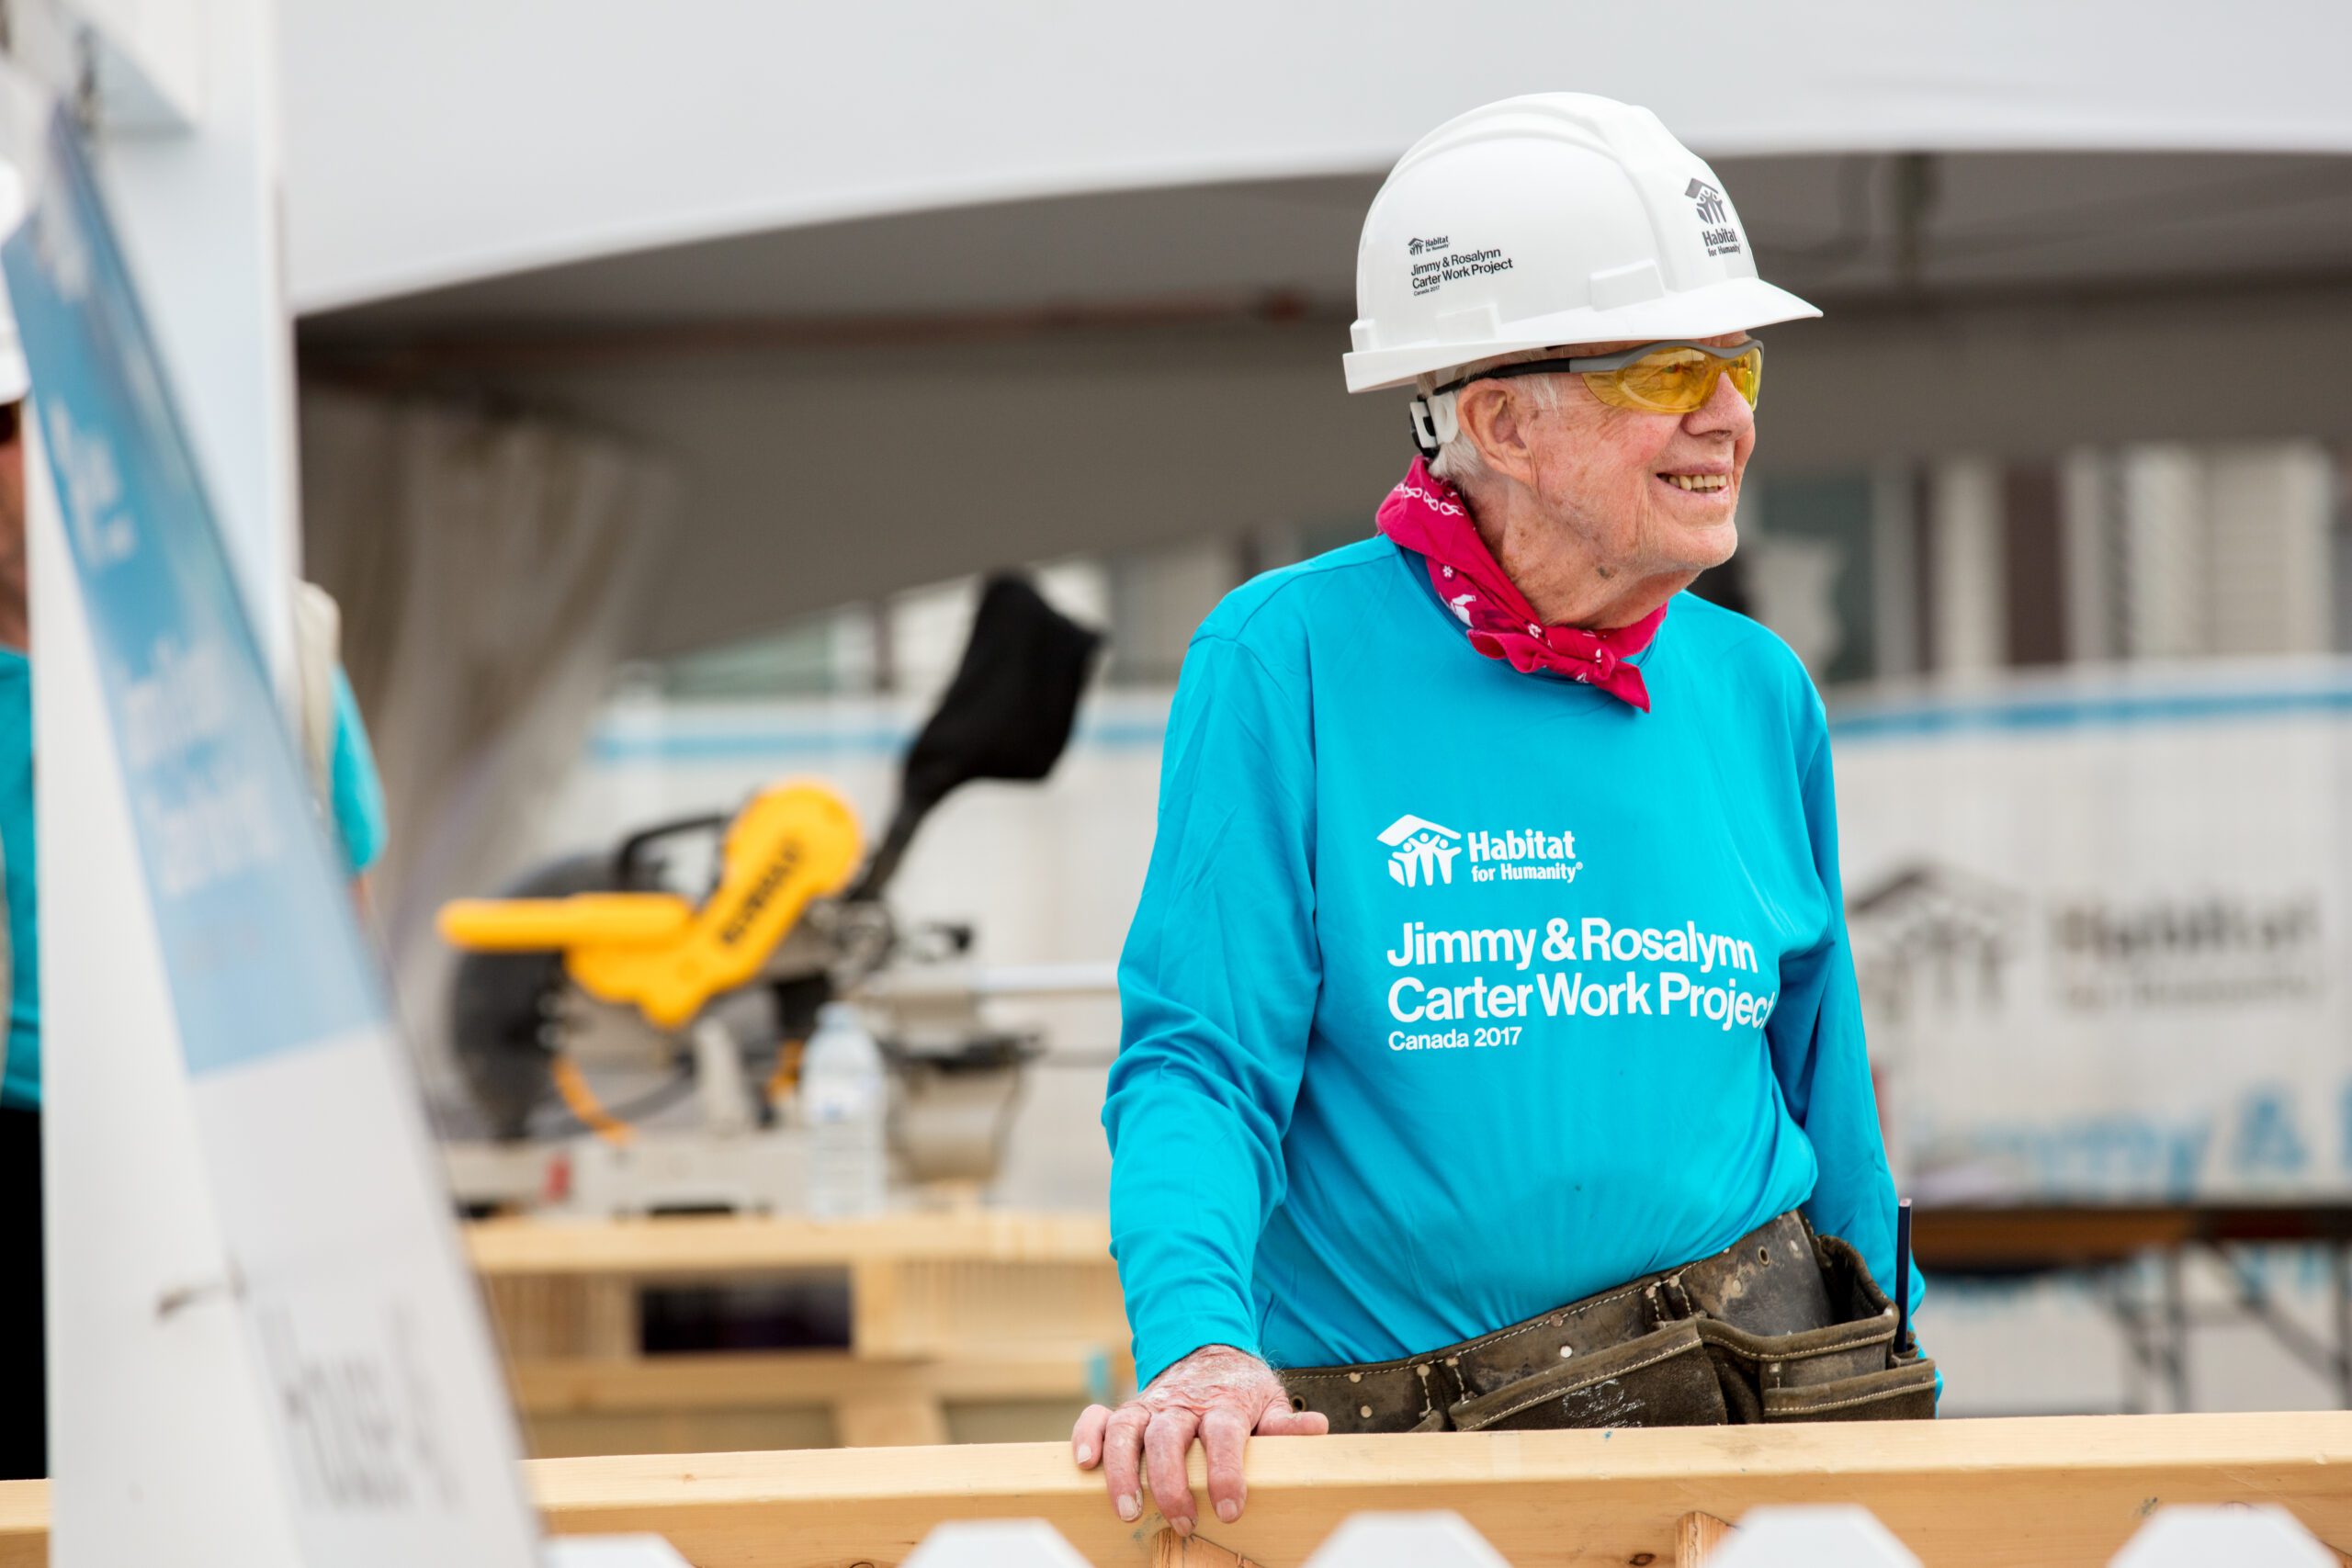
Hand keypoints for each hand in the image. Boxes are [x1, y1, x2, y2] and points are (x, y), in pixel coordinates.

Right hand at [1070, 1343, 1327, 1534]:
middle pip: (1169, 1437)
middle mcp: (1181, 1403)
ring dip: (1123, 1470)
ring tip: (1128, 1510)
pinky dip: (1087, 1436)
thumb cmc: (1241, 1389)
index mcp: (1222, 1404)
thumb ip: (1285, 1424)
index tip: (1231, 1509)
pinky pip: (1098, 1416)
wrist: (1208, 1349)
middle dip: (1170, 1482)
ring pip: (1127, 1429)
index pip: (1224, 1436)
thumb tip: (1317, 1428)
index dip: (1225, 1473)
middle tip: (1181, 1520)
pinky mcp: (1127, 1409)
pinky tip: (1086, 1464)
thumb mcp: (1269, 1401)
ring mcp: (1150, 1405)